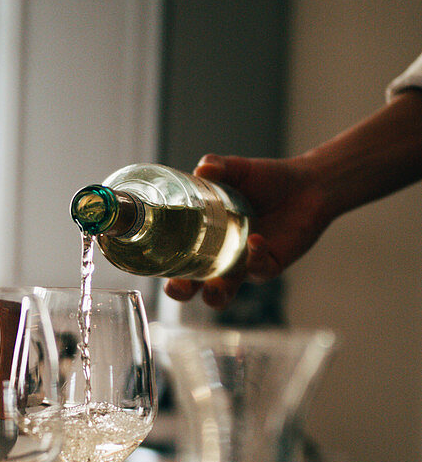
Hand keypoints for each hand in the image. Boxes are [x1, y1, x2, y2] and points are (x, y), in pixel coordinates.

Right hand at [164, 153, 330, 309]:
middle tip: (178, 287)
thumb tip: (203, 169)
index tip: (152, 266)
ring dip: (216, 294)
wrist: (307, 184)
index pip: (177, 259)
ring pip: (225, 291)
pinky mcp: (270, 266)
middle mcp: (220, 258)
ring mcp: (244, 265)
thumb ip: (219, 167)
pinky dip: (254, 257)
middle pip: (195, 286)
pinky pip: (258, 269)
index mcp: (204, 238)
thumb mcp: (237, 170)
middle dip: (183, 292)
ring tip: (214, 287)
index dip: (164, 267)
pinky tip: (255, 239)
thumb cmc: (266, 180)